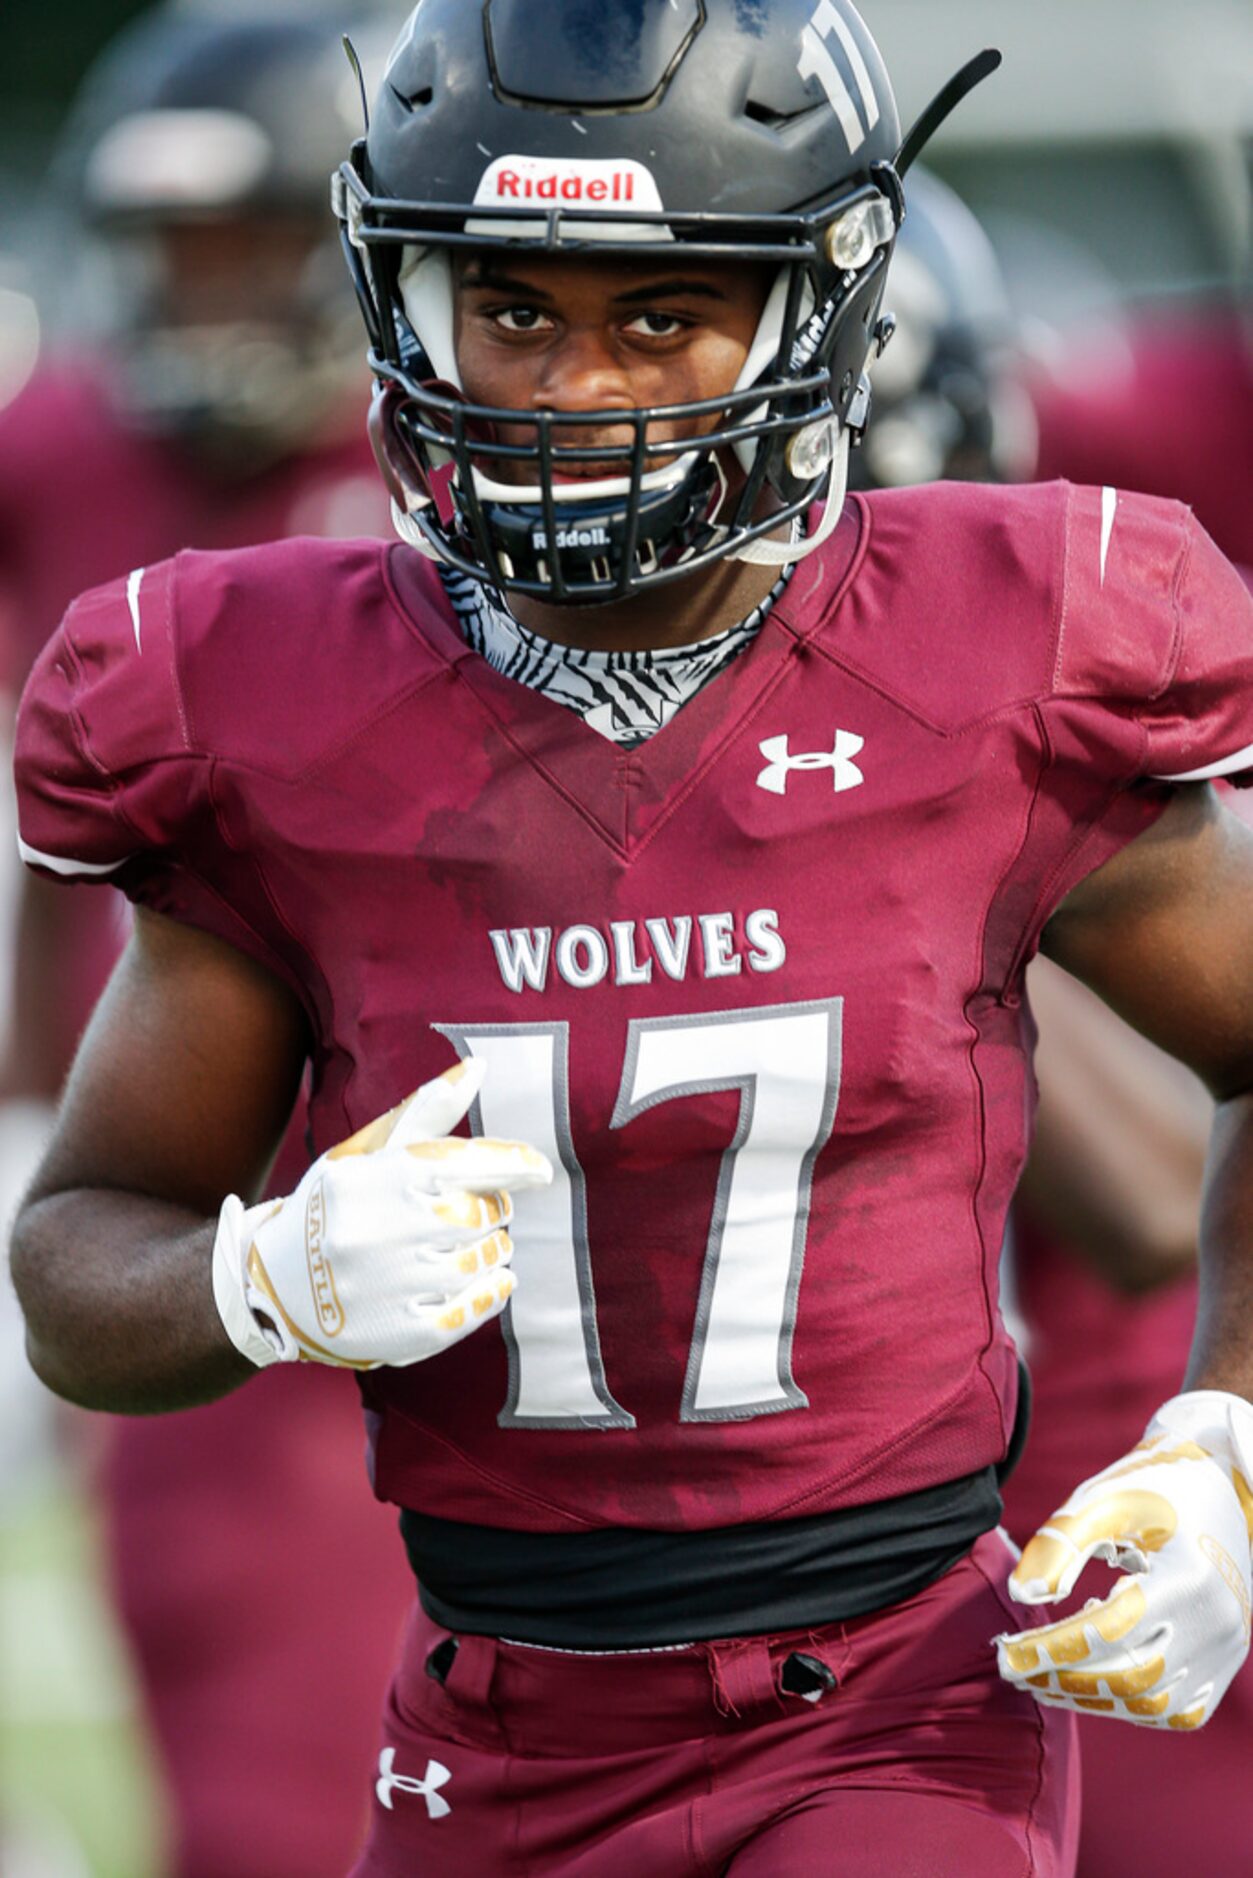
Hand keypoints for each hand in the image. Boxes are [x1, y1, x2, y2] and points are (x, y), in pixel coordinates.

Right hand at [211, 1059, 550, 1369]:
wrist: (274, 1286)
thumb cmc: (336, 1206)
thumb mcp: (368, 1152)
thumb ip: (427, 1111)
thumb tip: (480, 1066)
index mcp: (373, 1178)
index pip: (466, 1163)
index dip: (514, 1165)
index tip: (540, 1170)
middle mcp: (378, 1232)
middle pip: (481, 1214)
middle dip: (493, 1210)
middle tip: (480, 1211)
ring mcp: (389, 1287)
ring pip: (483, 1260)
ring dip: (495, 1249)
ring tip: (476, 1243)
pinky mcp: (399, 1334)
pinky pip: (473, 1309)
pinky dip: (494, 1290)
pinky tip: (494, 1278)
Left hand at [995, 1391, 1252, 1728]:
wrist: (1217, 1488)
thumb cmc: (1149, 1488)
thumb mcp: (1101, 1502)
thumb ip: (1061, 1546)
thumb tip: (1022, 1595)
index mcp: (1187, 1576)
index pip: (1110, 1631)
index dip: (1053, 1650)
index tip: (1005, 1656)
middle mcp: (1216, 1621)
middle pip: (1130, 1676)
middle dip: (1063, 1679)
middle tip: (1013, 1669)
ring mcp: (1226, 1648)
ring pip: (1153, 1703)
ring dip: (1092, 1698)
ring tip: (1042, 1679)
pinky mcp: (1226, 1661)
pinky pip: (1178, 1709)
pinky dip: (1131, 1706)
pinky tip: (1092, 1680)